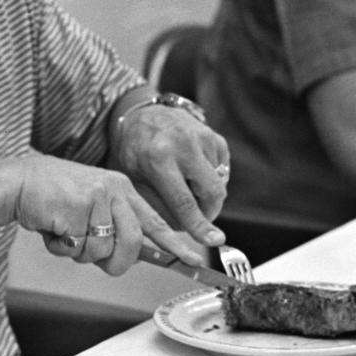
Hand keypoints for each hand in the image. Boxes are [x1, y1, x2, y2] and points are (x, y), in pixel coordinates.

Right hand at [12, 152, 207, 275]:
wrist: (19, 182)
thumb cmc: (53, 196)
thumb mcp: (92, 204)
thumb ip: (114, 226)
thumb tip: (131, 256)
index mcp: (122, 188)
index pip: (156, 222)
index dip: (177, 245)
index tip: (198, 259)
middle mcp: (115, 190)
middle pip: (132, 245)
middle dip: (114, 262)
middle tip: (92, 254)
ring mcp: (98, 197)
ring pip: (103, 250)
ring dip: (80, 251)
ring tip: (65, 230)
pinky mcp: (79, 207)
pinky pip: (79, 247)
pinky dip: (63, 247)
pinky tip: (55, 227)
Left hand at [113, 104, 229, 246]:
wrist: (142, 115)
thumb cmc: (135, 151)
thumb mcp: (134, 179)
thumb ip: (156, 207)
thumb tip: (180, 234)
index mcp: (159, 159)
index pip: (185, 202)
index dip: (200, 226)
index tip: (215, 241)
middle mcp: (184, 145)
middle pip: (212, 193)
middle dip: (208, 212)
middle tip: (196, 217)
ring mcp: (203, 138)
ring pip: (219, 184)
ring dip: (206, 194)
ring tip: (185, 186)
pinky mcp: (214, 136)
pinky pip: (222, 170)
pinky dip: (211, 179)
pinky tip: (192, 171)